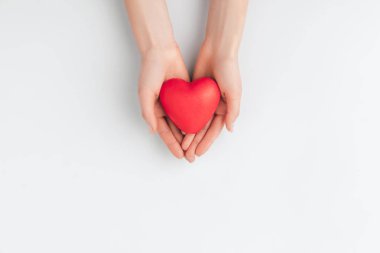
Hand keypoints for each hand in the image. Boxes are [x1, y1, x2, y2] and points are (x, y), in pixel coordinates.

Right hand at [138, 46, 188, 157]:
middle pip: (175, 130)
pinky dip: (196, 119)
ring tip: (197, 148)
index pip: (164, 131)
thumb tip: (152, 131)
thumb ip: (148, 112)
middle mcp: (166, 108)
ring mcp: (177, 101)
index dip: (171, 144)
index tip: (179, 155)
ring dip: (190, 135)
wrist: (161, 51)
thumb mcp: (145, 93)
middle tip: (190, 157)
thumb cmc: (150, 71)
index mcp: (154, 109)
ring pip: (185, 122)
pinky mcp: (186, 93)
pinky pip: (192, 109)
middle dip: (182, 144)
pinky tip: (203, 129)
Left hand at [182, 43, 241, 161]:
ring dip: (188, 133)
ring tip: (181, 146)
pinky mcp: (193, 92)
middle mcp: (214, 106)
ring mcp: (203, 100)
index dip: (206, 142)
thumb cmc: (229, 70)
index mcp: (225, 108)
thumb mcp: (234, 91)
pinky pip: (187, 108)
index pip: (214, 130)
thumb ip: (233, 111)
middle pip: (203, 128)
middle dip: (196, 142)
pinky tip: (176, 128)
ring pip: (194, 121)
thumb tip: (230, 129)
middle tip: (188, 154)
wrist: (217, 50)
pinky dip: (183, 118)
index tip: (198, 153)